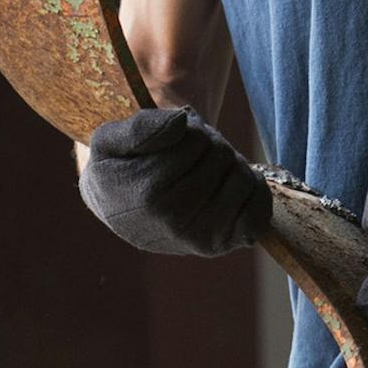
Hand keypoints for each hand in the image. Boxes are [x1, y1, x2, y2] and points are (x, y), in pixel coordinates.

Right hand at [79, 106, 270, 255]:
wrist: (121, 212)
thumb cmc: (118, 170)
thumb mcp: (108, 142)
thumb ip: (139, 127)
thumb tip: (180, 122)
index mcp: (149, 193)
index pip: (196, 139)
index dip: (190, 130)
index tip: (176, 138)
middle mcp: (176, 220)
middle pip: (221, 156)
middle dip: (210, 144)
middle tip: (193, 153)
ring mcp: (200, 237)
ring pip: (242, 177)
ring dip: (229, 165)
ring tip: (207, 170)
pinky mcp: (220, 245)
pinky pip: (258, 211)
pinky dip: (252, 191)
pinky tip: (227, 187)